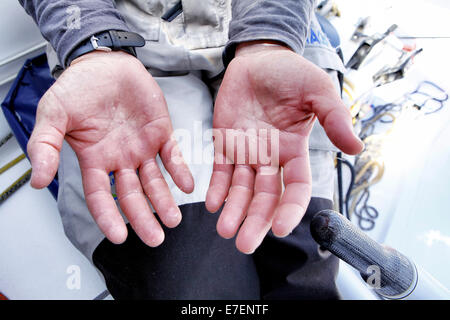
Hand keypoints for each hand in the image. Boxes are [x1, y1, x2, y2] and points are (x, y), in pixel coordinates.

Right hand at [28, 51, 193, 246]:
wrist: (104, 63)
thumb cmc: (78, 87)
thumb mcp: (54, 113)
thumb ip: (45, 145)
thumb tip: (38, 179)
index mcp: (95, 159)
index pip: (100, 195)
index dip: (108, 217)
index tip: (119, 236)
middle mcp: (120, 158)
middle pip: (132, 195)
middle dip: (144, 218)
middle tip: (156, 238)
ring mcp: (142, 147)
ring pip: (154, 181)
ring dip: (165, 201)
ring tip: (174, 220)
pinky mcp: (160, 132)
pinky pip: (173, 156)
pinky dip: (180, 171)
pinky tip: (187, 186)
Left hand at [206, 42, 362, 253]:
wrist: (259, 59)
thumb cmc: (291, 73)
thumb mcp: (318, 90)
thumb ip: (334, 117)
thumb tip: (356, 148)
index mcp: (294, 150)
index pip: (295, 187)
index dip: (290, 208)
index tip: (281, 228)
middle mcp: (271, 158)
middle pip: (265, 197)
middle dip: (256, 221)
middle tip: (245, 245)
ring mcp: (247, 153)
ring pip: (240, 189)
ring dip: (233, 211)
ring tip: (225, 231)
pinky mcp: (225, 144)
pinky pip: (220, 171)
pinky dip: (217, 188)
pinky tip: (212, 205)